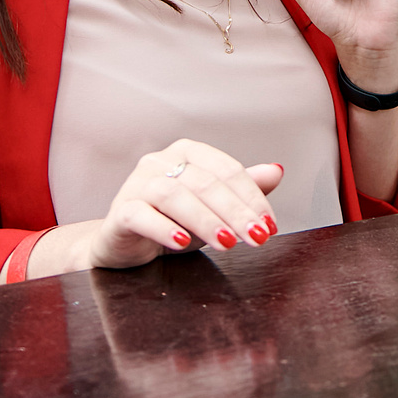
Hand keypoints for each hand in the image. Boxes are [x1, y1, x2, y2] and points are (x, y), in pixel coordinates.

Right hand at [81, 140, 284, 267]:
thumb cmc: (173, 221)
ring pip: (174, 196)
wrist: (126, 244)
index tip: (270, 225)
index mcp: (188, 152)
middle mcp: (161, 161)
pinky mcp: (121, 210)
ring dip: (206, 221)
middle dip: (236, 212)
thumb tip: (277, 170)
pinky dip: (164, 228)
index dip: (253, 197)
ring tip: (227, 244)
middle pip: (205, 183)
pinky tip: (182, 243)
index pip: (227, 170)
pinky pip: (141, 215)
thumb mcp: (214, 208)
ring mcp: (137, 183)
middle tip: (257, 237)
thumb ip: (242, 190)